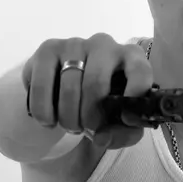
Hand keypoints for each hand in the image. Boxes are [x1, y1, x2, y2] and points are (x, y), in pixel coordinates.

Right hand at [23, 32, 153, 147]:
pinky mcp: (48, 49)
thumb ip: (123, 134)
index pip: (140, 71)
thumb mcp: (122, 122)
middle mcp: (105, 44)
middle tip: (87, 130)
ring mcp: (75, 44)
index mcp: (132, 57)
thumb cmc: (105, 104)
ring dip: (68, 118)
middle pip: (95, 84)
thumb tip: (101, 138)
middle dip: (90, 117)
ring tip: (70, 126)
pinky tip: (48, 119)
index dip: (133, 96)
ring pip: (69, 87)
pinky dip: (44, 111)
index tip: (125, 118)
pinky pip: (42, 85)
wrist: (72, 89)